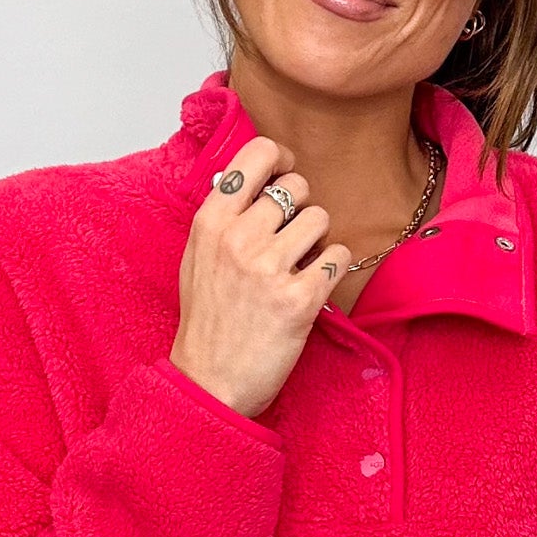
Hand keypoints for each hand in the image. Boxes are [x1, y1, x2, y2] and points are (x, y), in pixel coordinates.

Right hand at [169, 135, 351, 420]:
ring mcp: (270, 268)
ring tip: (298, 267)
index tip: (286, 172)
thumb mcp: (198, 258)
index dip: (281, 157)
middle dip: (301, 209)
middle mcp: (239, 238)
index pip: (257, 154)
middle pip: (297, 187)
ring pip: (321, 218)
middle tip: (290, 239)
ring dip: (317, 241)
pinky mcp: (300, 299)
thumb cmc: (207, 321)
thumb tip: (257, 176)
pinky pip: (338, 256)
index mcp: (210, 222)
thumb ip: (224, 216)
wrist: (210, 382)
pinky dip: (332, 269)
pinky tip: (312, 286)